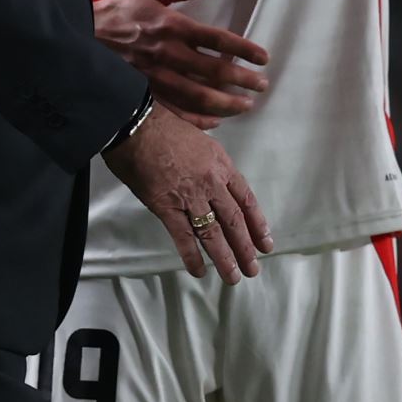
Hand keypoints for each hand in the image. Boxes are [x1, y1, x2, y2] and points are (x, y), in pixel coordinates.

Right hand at [94, 0, 269, 129]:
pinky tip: (215, 120)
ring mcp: (156, 79)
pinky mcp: (144, 95)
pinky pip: (176, 112)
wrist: (79, 37)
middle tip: (262, 86)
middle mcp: (168, 55)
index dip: (243, 49)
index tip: (263, 57)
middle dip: (242, 81)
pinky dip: (198, 119)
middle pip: (214, 72)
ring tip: (246, 106)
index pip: (216, 40)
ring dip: (226, 103)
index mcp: (171, 26)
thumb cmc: (115, 12)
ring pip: (199, 96)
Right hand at [102, 104, 272, 283]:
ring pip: (213, 233)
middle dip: (246, 247)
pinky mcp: (167, 207)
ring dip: (224, 258)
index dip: (257, 223)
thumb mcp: (200, 138)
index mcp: (222, 164)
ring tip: (233, 277)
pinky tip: (199, 271)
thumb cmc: (164, 125)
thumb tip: (213, 178)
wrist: (136, 125)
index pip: (246, 199)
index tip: (266, 243)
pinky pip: (183, 237)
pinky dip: (192, 256)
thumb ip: (210, 161)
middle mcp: (211, 183)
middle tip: (253, 269)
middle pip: (234, 220)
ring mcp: (190, 196)